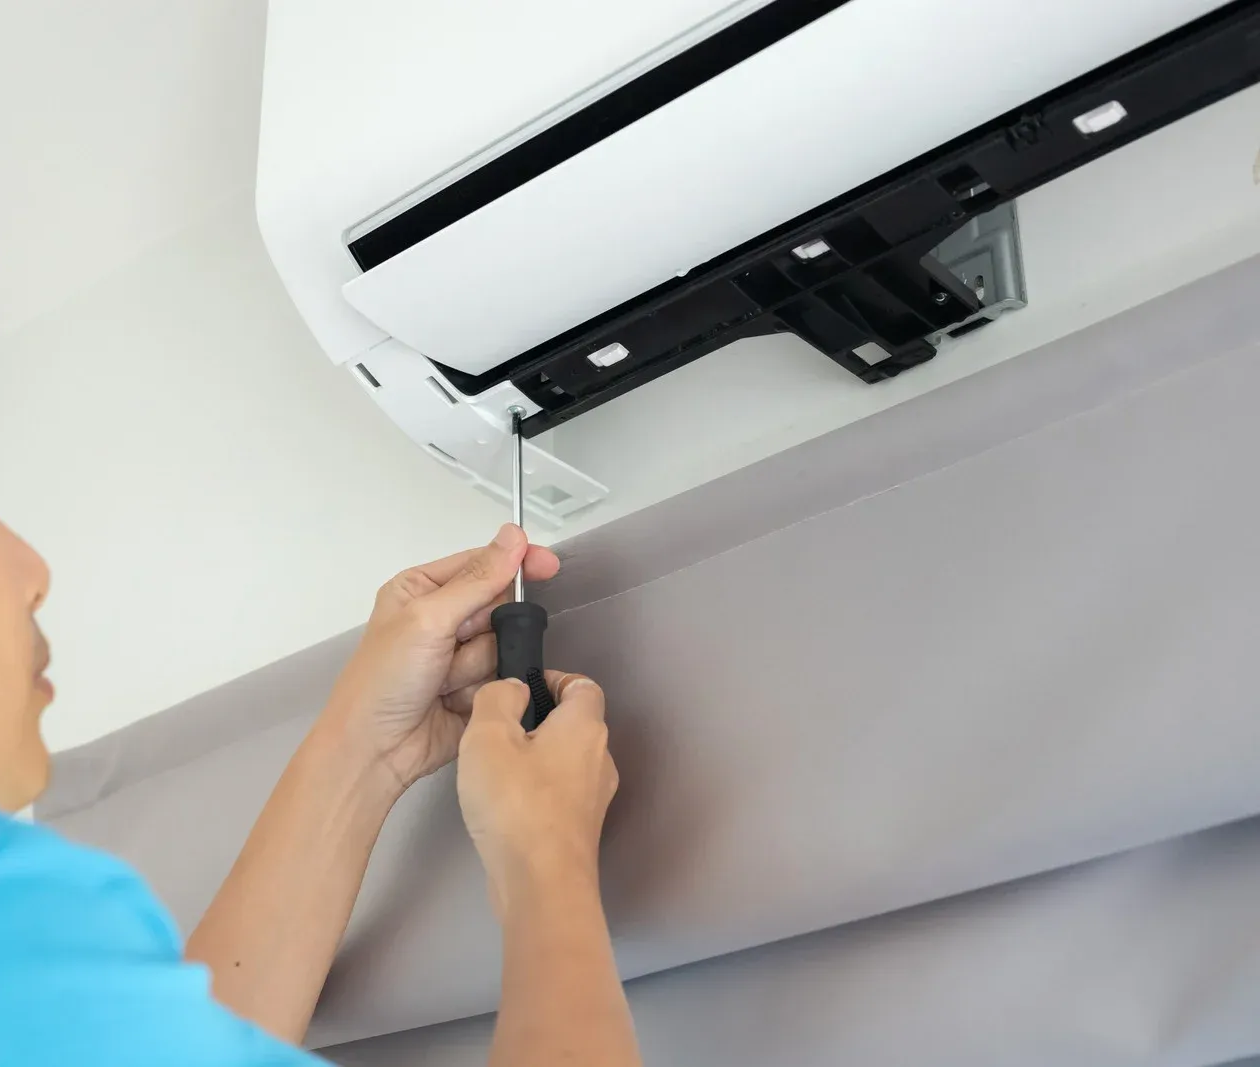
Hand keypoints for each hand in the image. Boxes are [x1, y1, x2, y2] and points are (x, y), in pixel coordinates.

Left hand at [323, 525, 559, 793]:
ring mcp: (459, 655)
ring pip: (503, 645)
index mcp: (422, 588)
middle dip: (484, 629)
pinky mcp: (475, 688)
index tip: (548, 566)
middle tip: (456, 645)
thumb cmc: (387, 677)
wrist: (375, 751)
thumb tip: (514, 534)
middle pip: (498, 607)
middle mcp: (442, 617)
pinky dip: (481, 690)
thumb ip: (477, 580)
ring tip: (443, 684)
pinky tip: (453, 702)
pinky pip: (502, 678)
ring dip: (476, 666)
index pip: (481, 563)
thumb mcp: (428, 619)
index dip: (515, 564)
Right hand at [457, 674, 617, 916]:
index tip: (521, 689)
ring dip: (536, 759)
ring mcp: (595, 798)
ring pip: (567, 762)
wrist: (541, 885)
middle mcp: (600, 758)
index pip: (583, 685)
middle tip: (499, 731)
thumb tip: (513, 690)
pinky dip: (537, 792)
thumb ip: (497, 699)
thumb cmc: (515, 803)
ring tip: (496, 770)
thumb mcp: (488, 736)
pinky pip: (560, 795)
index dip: (554, 680)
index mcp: (586, 727)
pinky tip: (505, 806)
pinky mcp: (582, 830)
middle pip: (575, 725)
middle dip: (539, 722)